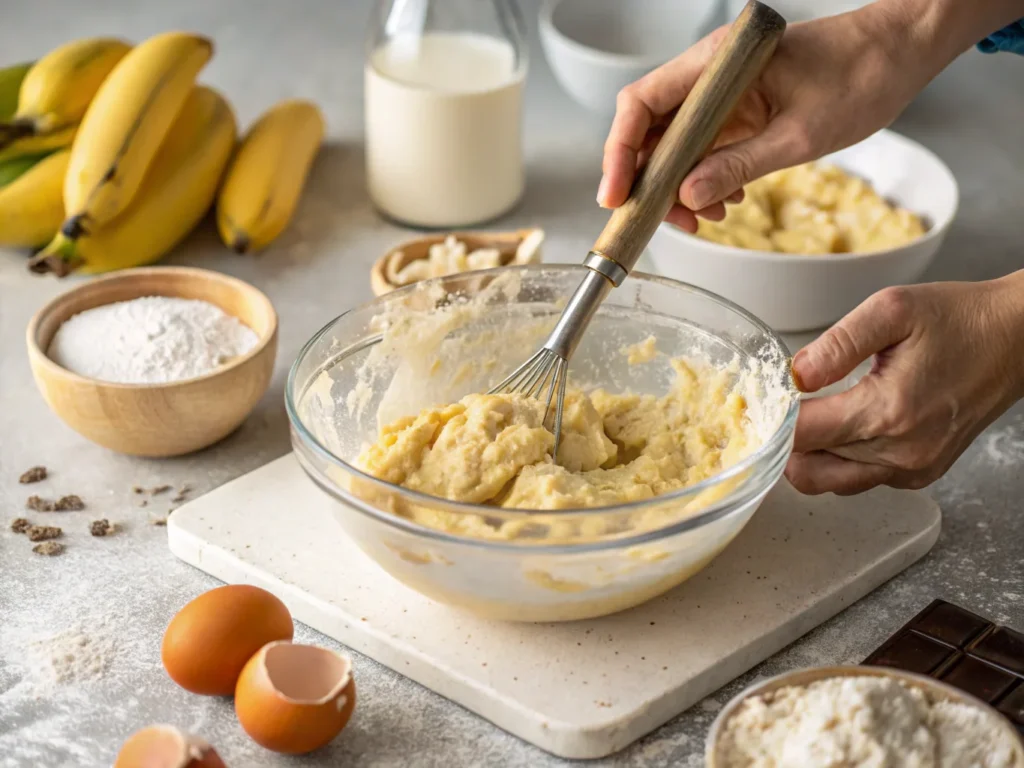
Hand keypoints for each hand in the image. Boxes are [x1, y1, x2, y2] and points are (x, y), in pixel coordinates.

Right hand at [597, 1, 958, 231]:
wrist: (900, 51)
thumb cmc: (861, 76)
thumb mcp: (801, 134)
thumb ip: (740, 165)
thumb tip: (687, 196)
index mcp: (717, 64)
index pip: (642, 104)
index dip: (620, 151)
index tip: (616, 195)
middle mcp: (711, 76)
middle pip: (651, 129)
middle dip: (650, 180)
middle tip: (662, 221)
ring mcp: (723, 94)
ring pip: (675, 144)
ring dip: (678, 186)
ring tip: (702, 218)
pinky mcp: (739, 110)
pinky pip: (704, 147)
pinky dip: (704, 178)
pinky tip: (723, 201)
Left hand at [784, 273, 1023, 494]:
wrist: (1017, 338)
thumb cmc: (959, 319)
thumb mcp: (891, 310)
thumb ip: (837, 344)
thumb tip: (795, 376)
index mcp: (888, 412)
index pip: (801, 437)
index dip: (774, 420)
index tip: (768, 399)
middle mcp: (900, 452)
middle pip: (807, 467)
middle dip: (786, 440)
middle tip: (782, 408)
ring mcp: (912, 469)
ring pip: (829, 481)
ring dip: (809, 456)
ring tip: (812, 415)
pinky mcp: (920, 473)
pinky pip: (859, 479)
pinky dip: (840, 460)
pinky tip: (845, 424)